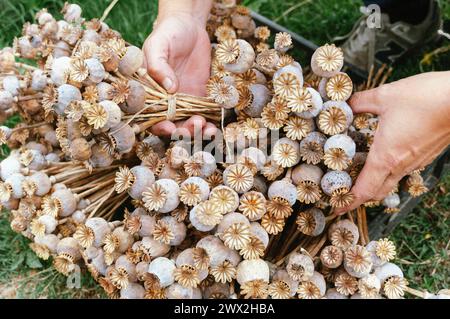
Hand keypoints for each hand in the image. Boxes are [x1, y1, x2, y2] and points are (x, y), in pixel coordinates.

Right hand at [143, 9, 216, 137]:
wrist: (190, 26)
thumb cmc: (168, 34)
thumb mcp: (158, 45)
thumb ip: (158, 65)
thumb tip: (169, 88)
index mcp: (150, 92)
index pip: (151, 116)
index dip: (159, 126)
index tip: (170, 127)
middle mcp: (166, 101)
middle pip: (173, 126)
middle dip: (184, 132)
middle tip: (195, 125)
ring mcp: (184, 102)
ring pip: (189, 125)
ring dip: (198, 132)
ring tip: (208, 129)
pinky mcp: (200, 98)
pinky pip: (205, 116)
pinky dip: (209, 124)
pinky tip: (215, 126)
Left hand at [336, 71, 449, 213]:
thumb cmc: (425, 98)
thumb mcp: (385, 96)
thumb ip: (360, 103)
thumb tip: (344, 105)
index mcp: (386, 157)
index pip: (364, 190)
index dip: (348, 201)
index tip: (336, 208)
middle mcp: (401, 165)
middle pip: (376, 192)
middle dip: (359, 196)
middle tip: (343, 191)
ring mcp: (417, 162)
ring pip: (391, 182)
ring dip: (374, 183)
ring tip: (358, 172)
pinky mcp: (427, 155)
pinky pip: (404, 170)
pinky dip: (389, 171)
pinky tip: (383, 155)